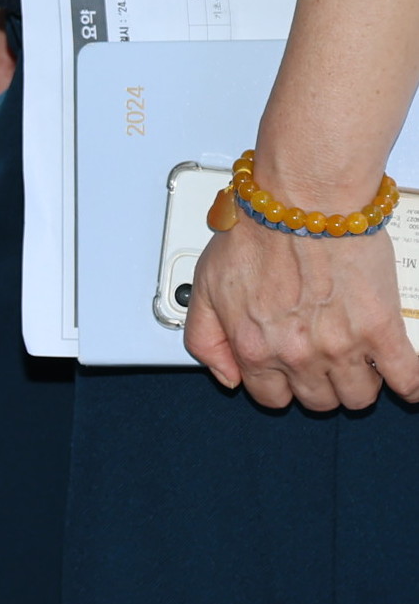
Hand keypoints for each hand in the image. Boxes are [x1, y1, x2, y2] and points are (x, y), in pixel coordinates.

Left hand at [183, 207, 418, 410]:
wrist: (301, 203)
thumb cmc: (256, 233)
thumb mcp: (206, 286)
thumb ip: (206, 338)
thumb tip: (227, 377)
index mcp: (254, 346)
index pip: (270, 397)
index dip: (278, 386)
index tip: (287, 374)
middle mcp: (297, 354)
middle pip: (317, 400)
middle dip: (317, 385)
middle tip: (320, 360)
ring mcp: (342, 346)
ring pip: (358, 396)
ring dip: (357, 383)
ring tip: (354, 359)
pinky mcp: (381, 330)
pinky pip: (406, 378)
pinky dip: (409, 386)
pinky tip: (404, 383)